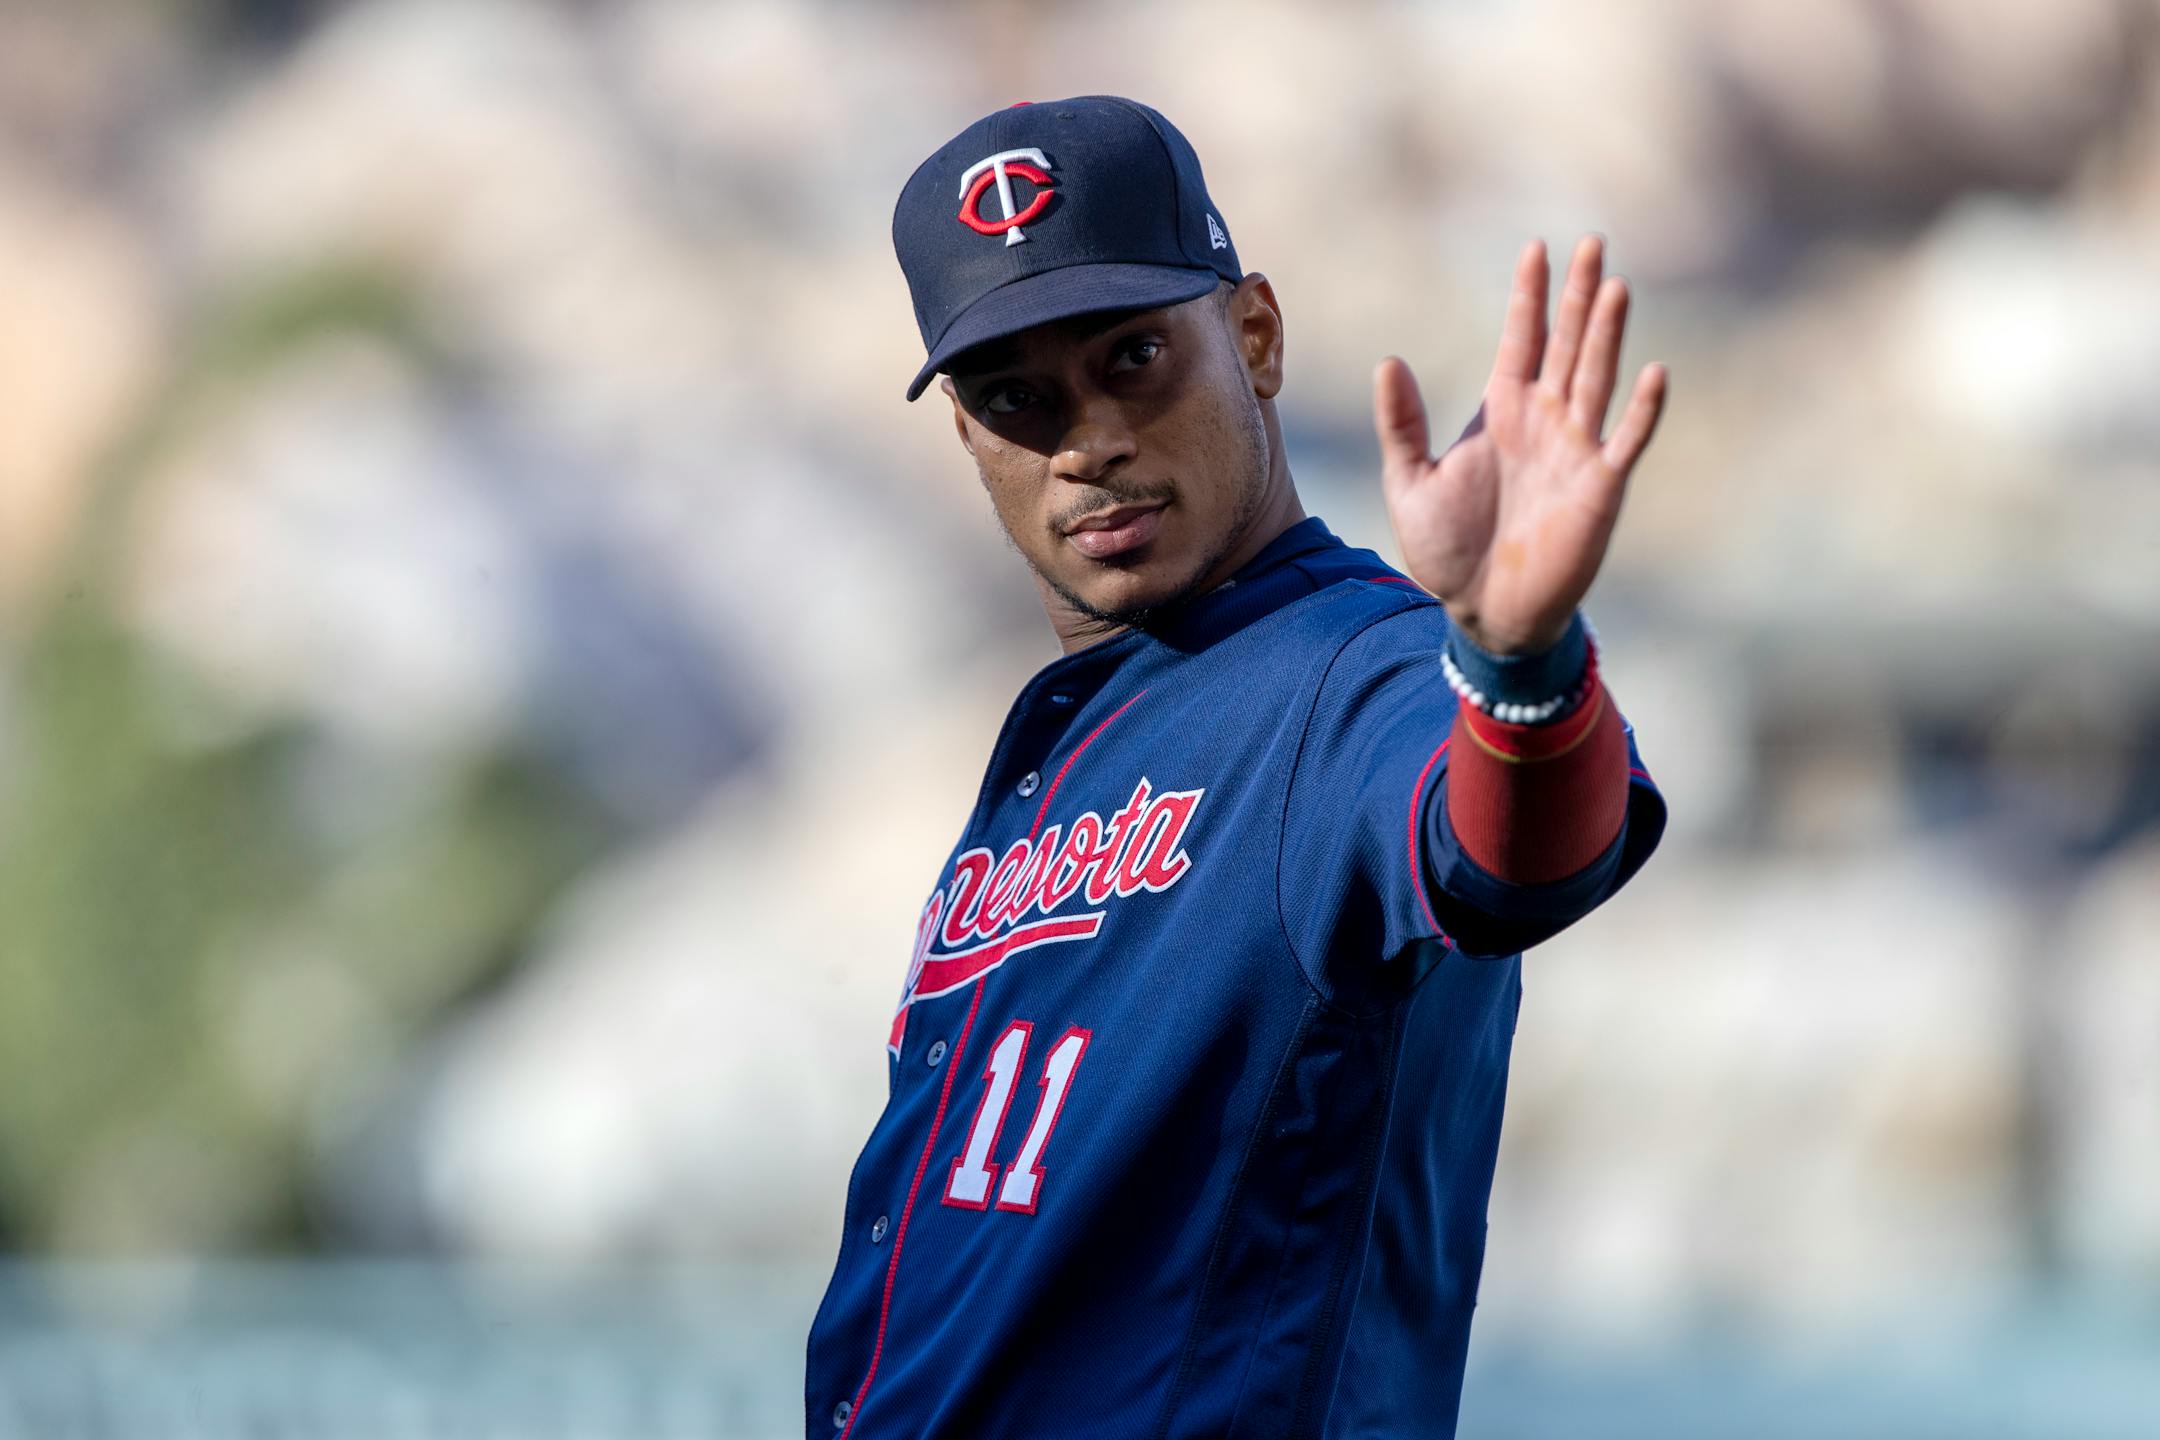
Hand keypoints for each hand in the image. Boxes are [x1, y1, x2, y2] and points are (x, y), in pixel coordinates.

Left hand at [1372, 235, 1667, 654]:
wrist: (1483, 613)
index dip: (1529, 297)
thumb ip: (1401, 425)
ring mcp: (1576, 451)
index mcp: (1501, 413)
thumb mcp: (1410, 483)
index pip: (1521, 341)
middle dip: (1580, 296)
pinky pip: (1625, 441)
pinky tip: (1653, 372)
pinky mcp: (1600, 489)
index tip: (1537, 248)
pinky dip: (1640, 410)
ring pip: (1596, 378)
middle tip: (1594, 242)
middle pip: (1568, 345)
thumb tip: (1389, 361)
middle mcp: (1544, 422)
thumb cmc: (1446, 550)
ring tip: (1617, 286)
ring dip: (1608, 335)